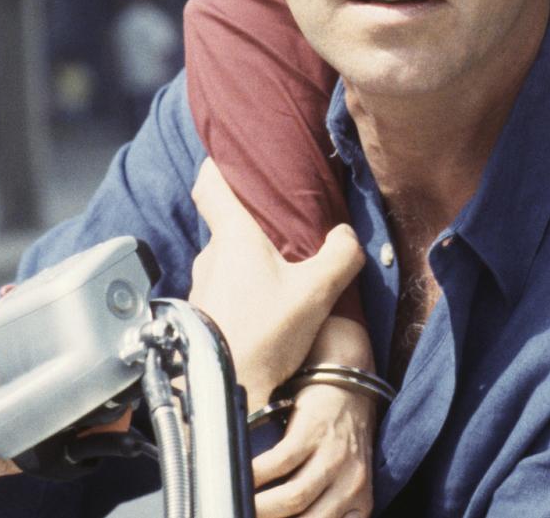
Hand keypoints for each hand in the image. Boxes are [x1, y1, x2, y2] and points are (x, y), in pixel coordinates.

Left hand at [189, 159, 364, 408]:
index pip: (211, 184)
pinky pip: (225, 288)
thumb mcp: (315, 293)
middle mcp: (211, 256)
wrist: (221, 394)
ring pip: (228, 259)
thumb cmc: (263, 336)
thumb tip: (347, 236)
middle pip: (228, 224)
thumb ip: (340, 256)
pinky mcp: (202, 316)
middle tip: (286, 224)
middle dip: (254, 222)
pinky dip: (244, 289)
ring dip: (251, 261)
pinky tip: (268, 307)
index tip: (235, 155)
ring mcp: (202, 287)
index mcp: (233, 237)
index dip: (220, 164)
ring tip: (282, 272)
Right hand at [252, 382, 375, 517]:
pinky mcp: (313, 431)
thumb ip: (324, 506)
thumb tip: (283, 516)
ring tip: (239, 506)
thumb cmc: (341, 442)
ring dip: (261, 507)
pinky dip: (257, 474)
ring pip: (294, 497)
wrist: (350, 386)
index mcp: (359, 502)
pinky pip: (279, 462)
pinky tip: (242, 477)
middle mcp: (352, 482)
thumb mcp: (345, 482)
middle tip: (247, 516)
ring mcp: (333, 456)